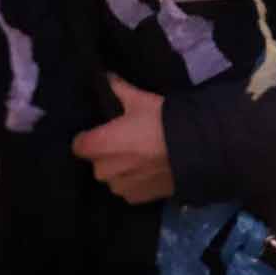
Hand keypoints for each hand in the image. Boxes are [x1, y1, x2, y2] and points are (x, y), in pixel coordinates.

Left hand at [72, 76, 173, 204]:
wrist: (195, 150)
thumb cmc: (163, 121)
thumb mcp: (142, 99)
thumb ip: (119, 89)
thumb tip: (106, 76)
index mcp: (97, 145)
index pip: (79, 143)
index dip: (92, 136)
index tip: (108, 130)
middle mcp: (101, 170)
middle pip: (98, 161)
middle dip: (110, 153)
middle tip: (132, 141)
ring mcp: (119, 187)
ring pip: (114, 176)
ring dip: (123, 169)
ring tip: (146, 158)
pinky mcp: (136, 198)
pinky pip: (129, 188)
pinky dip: (137, 181)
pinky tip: (153, 171)